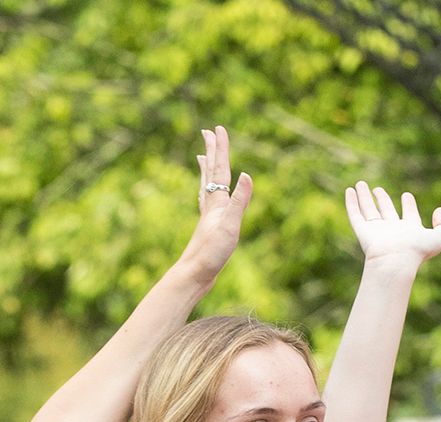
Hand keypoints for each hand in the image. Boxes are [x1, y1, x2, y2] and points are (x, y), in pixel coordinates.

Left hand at [182, 125, 252, 275]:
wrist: (194, 274)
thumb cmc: (212, 252)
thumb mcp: (230, 226)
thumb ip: (239, 201)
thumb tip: (246, 175)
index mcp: (217, 202)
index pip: (220, 169)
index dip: (221, 149)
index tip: (218, 128)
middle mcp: (210, 205)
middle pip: (210, 172)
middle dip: (211, 151)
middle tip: (207, 132)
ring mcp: (208, 216)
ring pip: (206, 185)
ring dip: (205, 168)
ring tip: (201, 156)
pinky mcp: (208, 227)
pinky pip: (206, 200)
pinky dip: (206, 191)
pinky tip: (206, 194)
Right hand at [343, 181, 440, 267]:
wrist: (396, 261)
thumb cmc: (418, 251)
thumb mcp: (440, 238)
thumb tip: (439, 210)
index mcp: (410, 230)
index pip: (409, 215)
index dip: (408, 205)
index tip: (407, 196)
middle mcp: (392, 230)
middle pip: (386, 211)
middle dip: (382, 200)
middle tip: (378, 190)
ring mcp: (377, 231)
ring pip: (369, 210)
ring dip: (364, 197)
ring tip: (361, 183)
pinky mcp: (363, 231)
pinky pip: (355, 215)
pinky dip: (351, 203)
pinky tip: (349, 191)